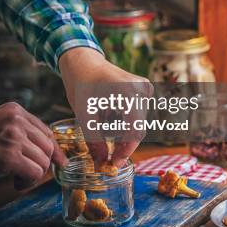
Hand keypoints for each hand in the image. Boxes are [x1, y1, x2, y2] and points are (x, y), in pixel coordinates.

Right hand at [0, 102, 66, 188]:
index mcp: (16, 110)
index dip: (53, 150)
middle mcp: (18, 120)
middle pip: (48, 146)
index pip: (46, 131)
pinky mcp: (9, 156)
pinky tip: (16, 183)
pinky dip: (28, 182)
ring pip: (43, 161)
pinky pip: (35, 173)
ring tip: (17, 178)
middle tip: (26, 174)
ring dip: (33, 175)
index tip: (59, 162)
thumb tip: (46, 150)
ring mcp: (14, 137)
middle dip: (42, 164)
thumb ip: (20, 130)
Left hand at [59, 48, 152, 166]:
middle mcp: (141, 88)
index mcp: (128, 93)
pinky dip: (125, 122)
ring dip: (122, 133)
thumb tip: (102, 164)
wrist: (84, 62)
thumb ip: (94, 141)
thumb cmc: (82, 84)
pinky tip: (109, 117)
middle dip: (122, 144)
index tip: (113, 164)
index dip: (125, 151)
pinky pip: (138, 113)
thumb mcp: (84, 115)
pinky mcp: (143, 88)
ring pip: (138, 122)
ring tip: (103, 128)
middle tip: (106, 156)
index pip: (135, 131)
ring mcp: (144, 87)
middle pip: (137, 128)